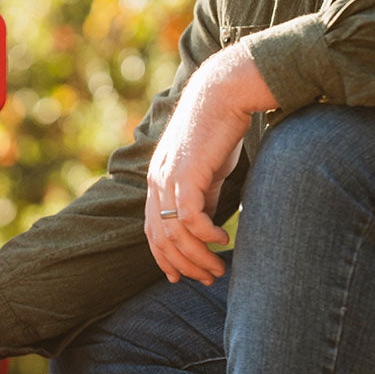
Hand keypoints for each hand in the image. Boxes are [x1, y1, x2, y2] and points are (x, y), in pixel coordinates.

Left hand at [145, 44, 276, 283]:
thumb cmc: (218, 130)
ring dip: (198, 256)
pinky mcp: (185, 175)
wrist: (222, 94)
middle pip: (161, 239)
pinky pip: (188, 217)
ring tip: (218, 268)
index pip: (152, 231)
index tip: (182, 276)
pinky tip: (222, 240)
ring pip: (175, 234)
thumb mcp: (206, 170)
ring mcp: (167, 179)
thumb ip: (202, 197)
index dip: (164, 258)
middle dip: (184, 265)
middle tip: (207, 279)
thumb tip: (205, 226)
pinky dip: (204, 234)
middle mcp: (156, 183)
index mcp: (156, 183)